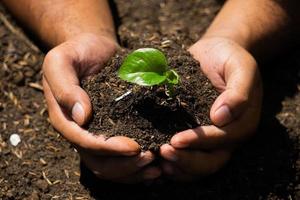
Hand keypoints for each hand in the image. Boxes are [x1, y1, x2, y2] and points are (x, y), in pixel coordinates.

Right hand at [43, 33, 159, 182]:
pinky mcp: (113, 131)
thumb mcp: (62, 61)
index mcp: (65, 118)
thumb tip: (81, 116)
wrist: (94, 49)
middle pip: (98, 162)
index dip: (107, 148)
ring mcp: (97, 133)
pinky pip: (122, 158)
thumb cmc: (77, 52)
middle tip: (150, 158)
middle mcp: (81, 131)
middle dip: (124, 165)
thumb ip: (65, 87)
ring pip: (110, 166)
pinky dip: (138, 165)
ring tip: (157, 165)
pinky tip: (157, 164)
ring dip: (133, 170)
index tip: (133, 146)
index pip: (83, 141)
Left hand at [160, 37, 261, 180]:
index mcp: (241, 123)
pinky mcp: (194, 134)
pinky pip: (187, 155)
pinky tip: (156, 160)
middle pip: (211, 161)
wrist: (215, 54)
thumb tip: (221, 118)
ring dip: (178, 167)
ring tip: (158, 161)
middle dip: (187, 161)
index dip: (199, 142)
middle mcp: (226, 136)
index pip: (222, 139)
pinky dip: (173, 162)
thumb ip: (238, 92)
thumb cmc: (229, 59)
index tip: (176, 140)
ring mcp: (210, 138)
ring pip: (198, 165)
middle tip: (164, 152)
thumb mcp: (240, 68)